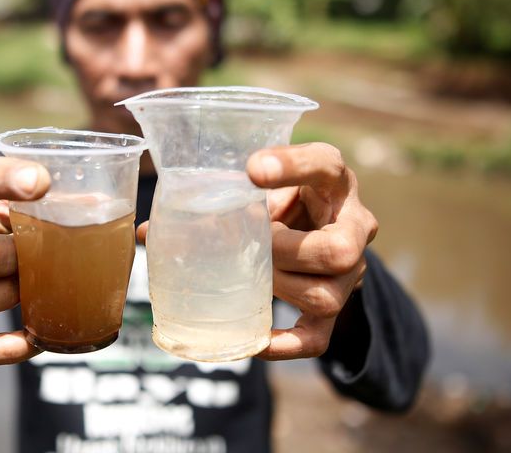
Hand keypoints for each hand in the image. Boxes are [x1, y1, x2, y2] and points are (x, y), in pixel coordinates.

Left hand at [246, 143, 377, 360]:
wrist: (319, 223)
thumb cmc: (286, 193)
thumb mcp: (268, 179)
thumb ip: (226, 192)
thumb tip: (155, 230)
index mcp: (335, 182)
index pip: (325, 165)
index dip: (292, 167)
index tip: (253, 169)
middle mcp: (355, 227)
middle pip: (340, 250)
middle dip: (287, 252)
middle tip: (257, 242)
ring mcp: (352, 272)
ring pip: (327, 297)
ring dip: (280, 288)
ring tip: (254, 274)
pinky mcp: (336, 307)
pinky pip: (317, 339)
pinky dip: (284, 345)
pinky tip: (253, 341)